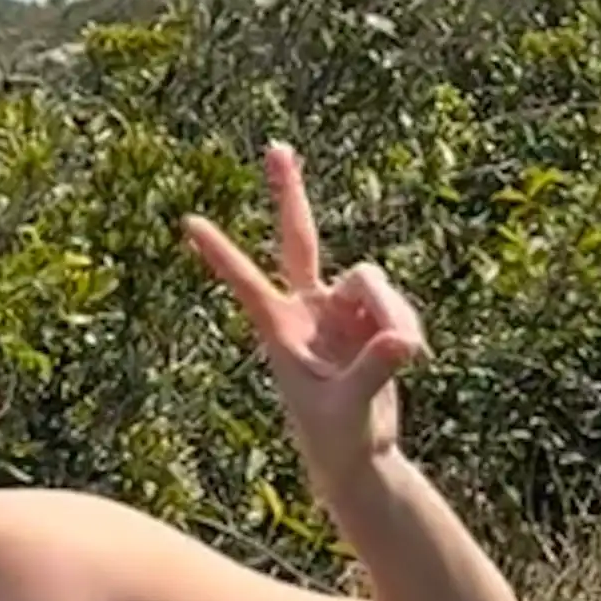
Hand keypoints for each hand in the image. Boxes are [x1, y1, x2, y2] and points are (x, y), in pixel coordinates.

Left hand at [185, 142, 427, 477]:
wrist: (359, 453)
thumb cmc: (335, 436)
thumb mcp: (348, 407)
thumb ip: (373, 370)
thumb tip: (402, 341)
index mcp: (279, 329)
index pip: (246, 282)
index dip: (221, 253)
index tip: (188, 222)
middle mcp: (306, 308)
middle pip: (298, 237)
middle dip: (289, 193)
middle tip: (275, 147)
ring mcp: (340, 308)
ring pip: (370, 279)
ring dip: (393, 312)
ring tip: (406, 353)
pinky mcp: (372, 317)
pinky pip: (395, 302)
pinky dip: (406, 323)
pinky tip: (412, 353)